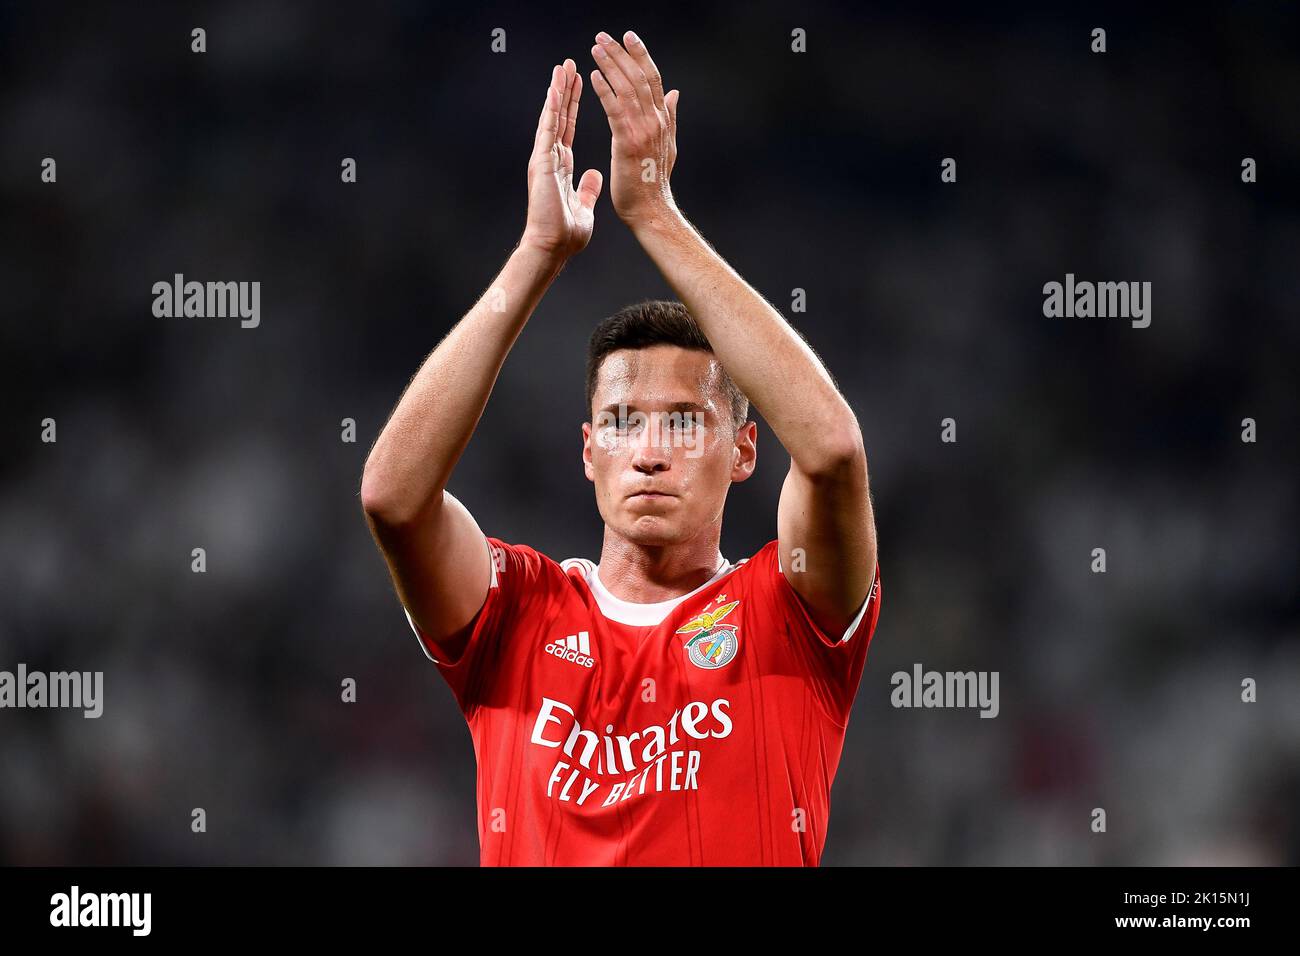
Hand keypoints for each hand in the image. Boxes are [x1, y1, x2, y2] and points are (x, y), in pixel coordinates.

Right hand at [522, 59, 603, 258]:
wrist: (553, 247)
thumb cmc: (566, 234)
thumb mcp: (584, 206)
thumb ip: (587, 187)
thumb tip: (594, 174)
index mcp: (561, 166)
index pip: (569, 129)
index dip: (575, 107)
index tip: (580, 85)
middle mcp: (551, 158)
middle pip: (560, 117)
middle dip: (566, 91)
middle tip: (570, 65)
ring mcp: (544, 159)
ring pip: (552, 118)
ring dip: (558, 92)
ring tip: (562, 68)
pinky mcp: (542, 163)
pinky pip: (548, 130)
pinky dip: (552, 109)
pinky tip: (556, 90)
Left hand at [589, 31, 680, 228]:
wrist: (651, 211)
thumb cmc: (653, 183)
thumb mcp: (668, 144)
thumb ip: (670, 116)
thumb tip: (675, 93)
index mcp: (663, 120)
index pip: (653, 79)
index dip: (641, 55)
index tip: (629, 37)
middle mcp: (656, 121)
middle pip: (639, 77)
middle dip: (622, 53)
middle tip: (604, 36)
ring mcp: (643, 131)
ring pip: (627, 88)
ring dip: (610, 66)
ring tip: (596, 49)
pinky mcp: (627, 142)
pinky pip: (615, 109)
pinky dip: (604, 90)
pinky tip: (593, 77)